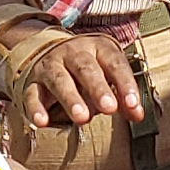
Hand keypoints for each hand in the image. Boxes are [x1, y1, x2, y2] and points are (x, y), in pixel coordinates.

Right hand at [15, 30, 142, 131]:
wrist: (46, 50)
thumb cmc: (88, 68)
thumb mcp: (108, 74)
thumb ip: (123, 95)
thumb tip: (137, 115)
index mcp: (97, 48)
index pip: (114, 63)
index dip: (124, 83)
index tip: (132, 104)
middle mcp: (73, 53)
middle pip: (86, 68)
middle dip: (98, 88)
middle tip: (109, 108)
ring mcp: (50, 66)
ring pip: (59, 80)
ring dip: (70, 98)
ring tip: (82, 118)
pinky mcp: (32, 82)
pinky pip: (32, 94)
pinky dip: (36, 108)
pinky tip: (42, 122)